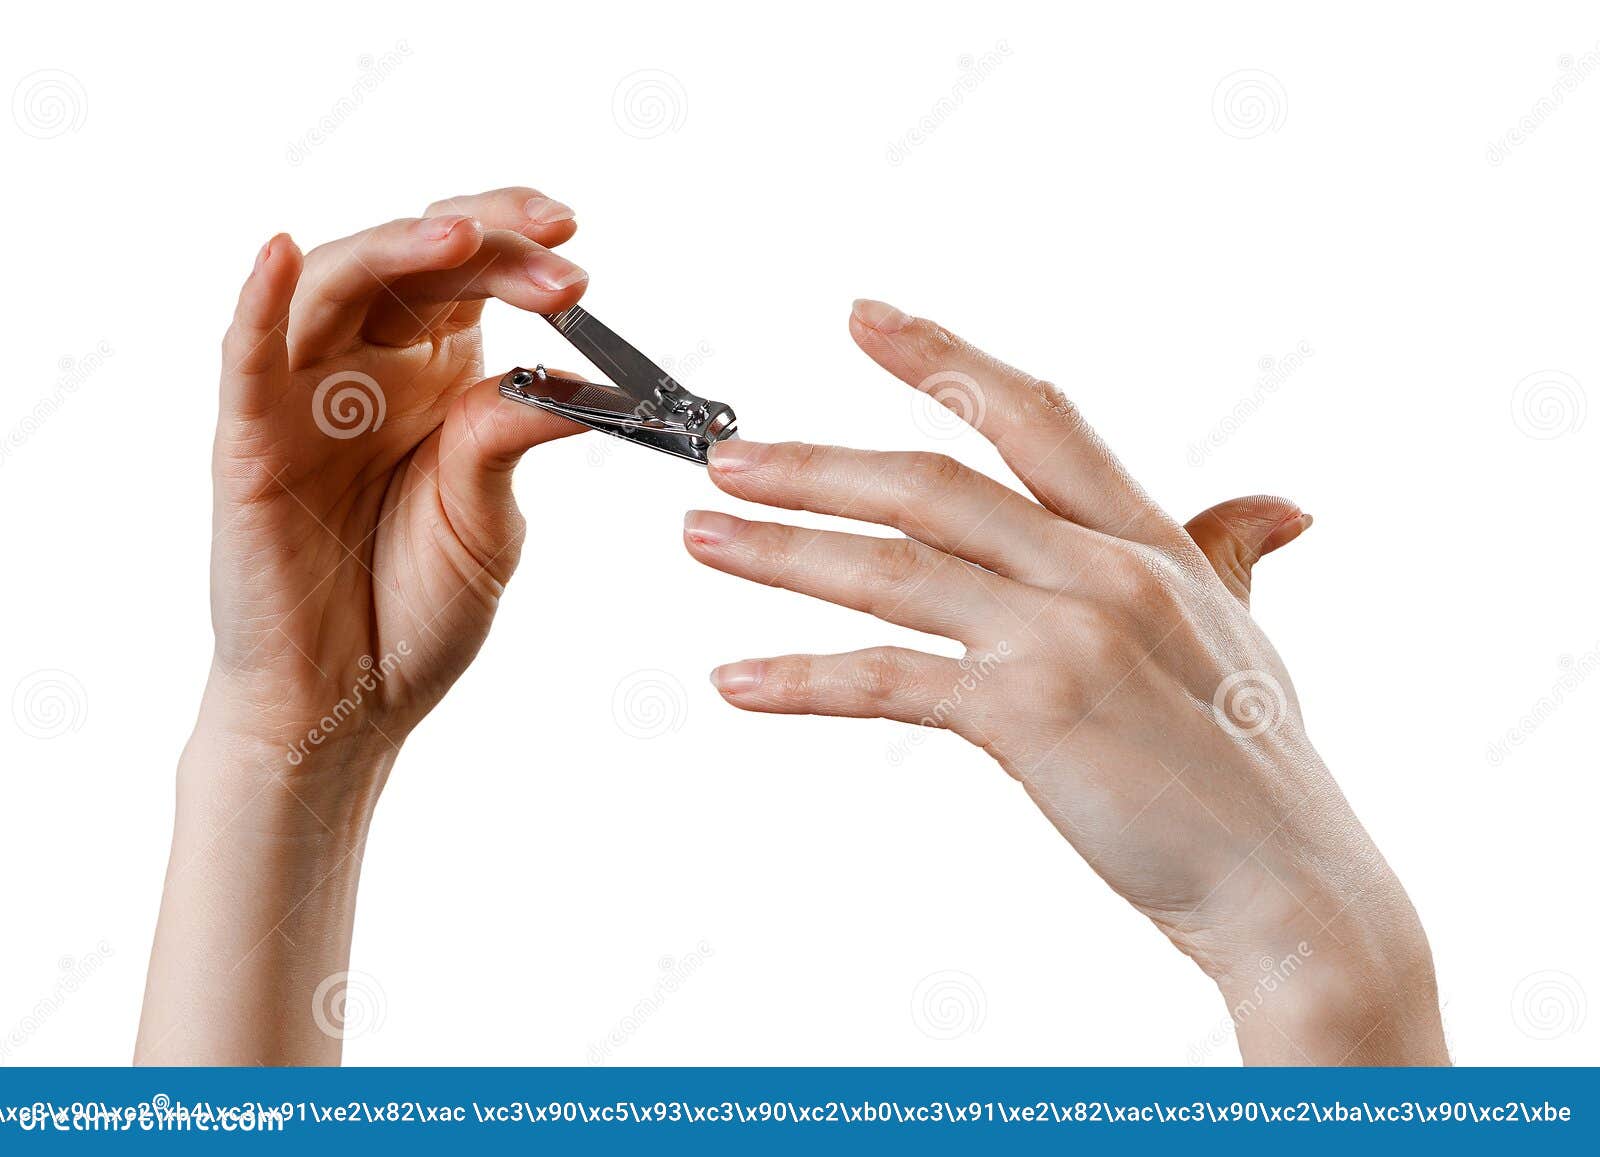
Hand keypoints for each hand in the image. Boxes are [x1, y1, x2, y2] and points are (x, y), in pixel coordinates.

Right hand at [206, 186, 588, 793]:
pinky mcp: (249, 444)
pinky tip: (281, 256)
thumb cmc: (416, 608)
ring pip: (335, 291)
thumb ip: (508, 438)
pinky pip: (245, 362)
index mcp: (435, 377)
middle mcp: (368, 371)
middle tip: (555, 250)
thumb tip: (572, 383)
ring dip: (395, 252)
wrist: (348, 702)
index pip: (471, 279)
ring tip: (460, 236)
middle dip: (485, 245)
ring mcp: (303, 399)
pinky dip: (257, 305)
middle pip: (412, 267)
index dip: (518, 246)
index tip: (575, 240)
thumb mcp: (488, 518)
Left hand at [684, 300, 1445, 1064]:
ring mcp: (1065, 636)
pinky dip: (802, 680)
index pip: (1035, 419)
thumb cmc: (1258, 772)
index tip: (865, 317)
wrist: (1291, 888)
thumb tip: (1274, 506)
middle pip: (932, 484)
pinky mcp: (1030, 714)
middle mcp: (1103, 570)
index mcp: (1148, 542)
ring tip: (702, 537)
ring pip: (893, 568)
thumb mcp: (1248, 637)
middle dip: (818, 464)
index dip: (946, 361)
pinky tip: (736, 680)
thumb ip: (1232, 554)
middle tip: (727, 456)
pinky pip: (888, 680)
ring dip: (783, 551)